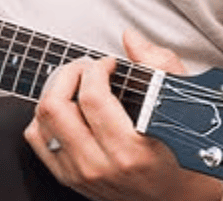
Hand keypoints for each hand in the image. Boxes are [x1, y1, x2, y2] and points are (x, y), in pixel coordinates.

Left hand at [23, 30, 222, 200]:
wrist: (179, 200)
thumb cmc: (184, 156)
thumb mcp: (182, 106)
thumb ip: (159, 66)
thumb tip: (130, 38)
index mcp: (132, 148)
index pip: (93, 97)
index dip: (96, 68)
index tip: (109, 63)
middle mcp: (102, 165)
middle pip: (56, 106)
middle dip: (69, 74)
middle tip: (87, 68)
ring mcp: (82, 174)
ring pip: (42, 122)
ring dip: (55, 92)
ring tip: (76, 84)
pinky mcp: (70, 179)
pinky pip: (38, 142)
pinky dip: (45, 119)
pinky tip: (67, 110)